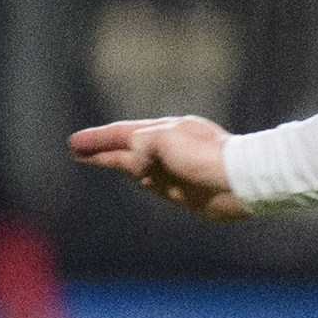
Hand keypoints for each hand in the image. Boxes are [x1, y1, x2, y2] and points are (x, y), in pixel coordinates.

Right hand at [71, 118, 244, 219]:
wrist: (243, 182)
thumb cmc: (208, 157)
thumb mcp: (167, 140)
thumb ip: (143, 143)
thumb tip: (134, 156)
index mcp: (167, 129)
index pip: (123, 133)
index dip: (97, 139)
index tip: (74, 142)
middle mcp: (168, 147)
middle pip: (125, 147)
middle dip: (100, 149)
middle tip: (74, 149)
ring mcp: (174, 168)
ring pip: (135, 163)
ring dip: (112, 160)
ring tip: (89, 158)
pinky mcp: (181, 188)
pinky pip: (150, 179)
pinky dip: (135, 174)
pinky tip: (127, 172)